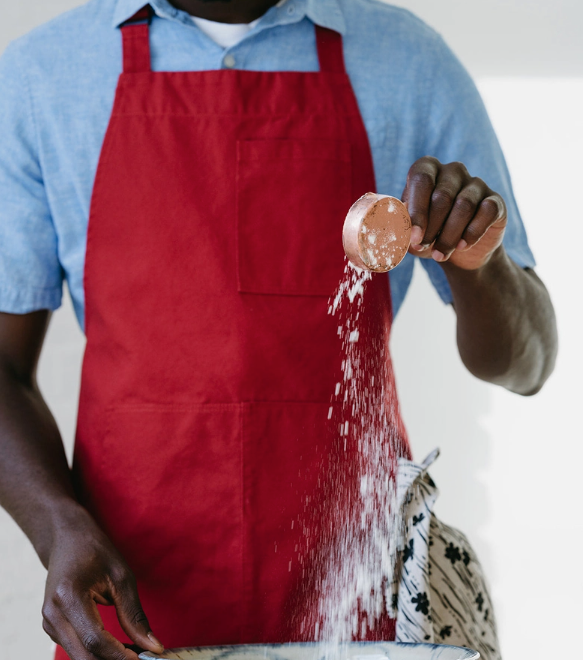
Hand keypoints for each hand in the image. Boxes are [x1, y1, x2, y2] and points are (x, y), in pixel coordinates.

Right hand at [41, 510, 163, 659]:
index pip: (94, 639)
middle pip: (83, 655)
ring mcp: (48, 623)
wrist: (67, 538)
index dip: (119, 655)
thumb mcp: (121, 576)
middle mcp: (52, 614)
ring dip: (105, 659)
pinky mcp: (52, 627)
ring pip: (78, 657)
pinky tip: (117, 647)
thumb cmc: (95, 551)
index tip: (143, 658)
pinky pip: (75, 649)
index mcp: (68, 596)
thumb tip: (152, 646)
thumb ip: (134, 614)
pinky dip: (96, 653)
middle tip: (141, 657)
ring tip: (133, 651)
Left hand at [402, 156, 507, 269]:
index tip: (415, 237)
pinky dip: (472, 233)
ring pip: (464, 206)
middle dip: (431, 228)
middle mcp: (453, 171)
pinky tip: (462, 246)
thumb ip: (403, 226)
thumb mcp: (411, 232)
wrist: (460, 252)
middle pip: (442, 196)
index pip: (422, 180)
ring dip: (449, 235)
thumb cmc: (428, 235)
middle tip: (424, 247)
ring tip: (440, 254)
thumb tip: (399, 225)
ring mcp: (476, 183)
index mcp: (427, 170)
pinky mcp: (495, 200)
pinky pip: (486, 211)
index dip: (417, 210)